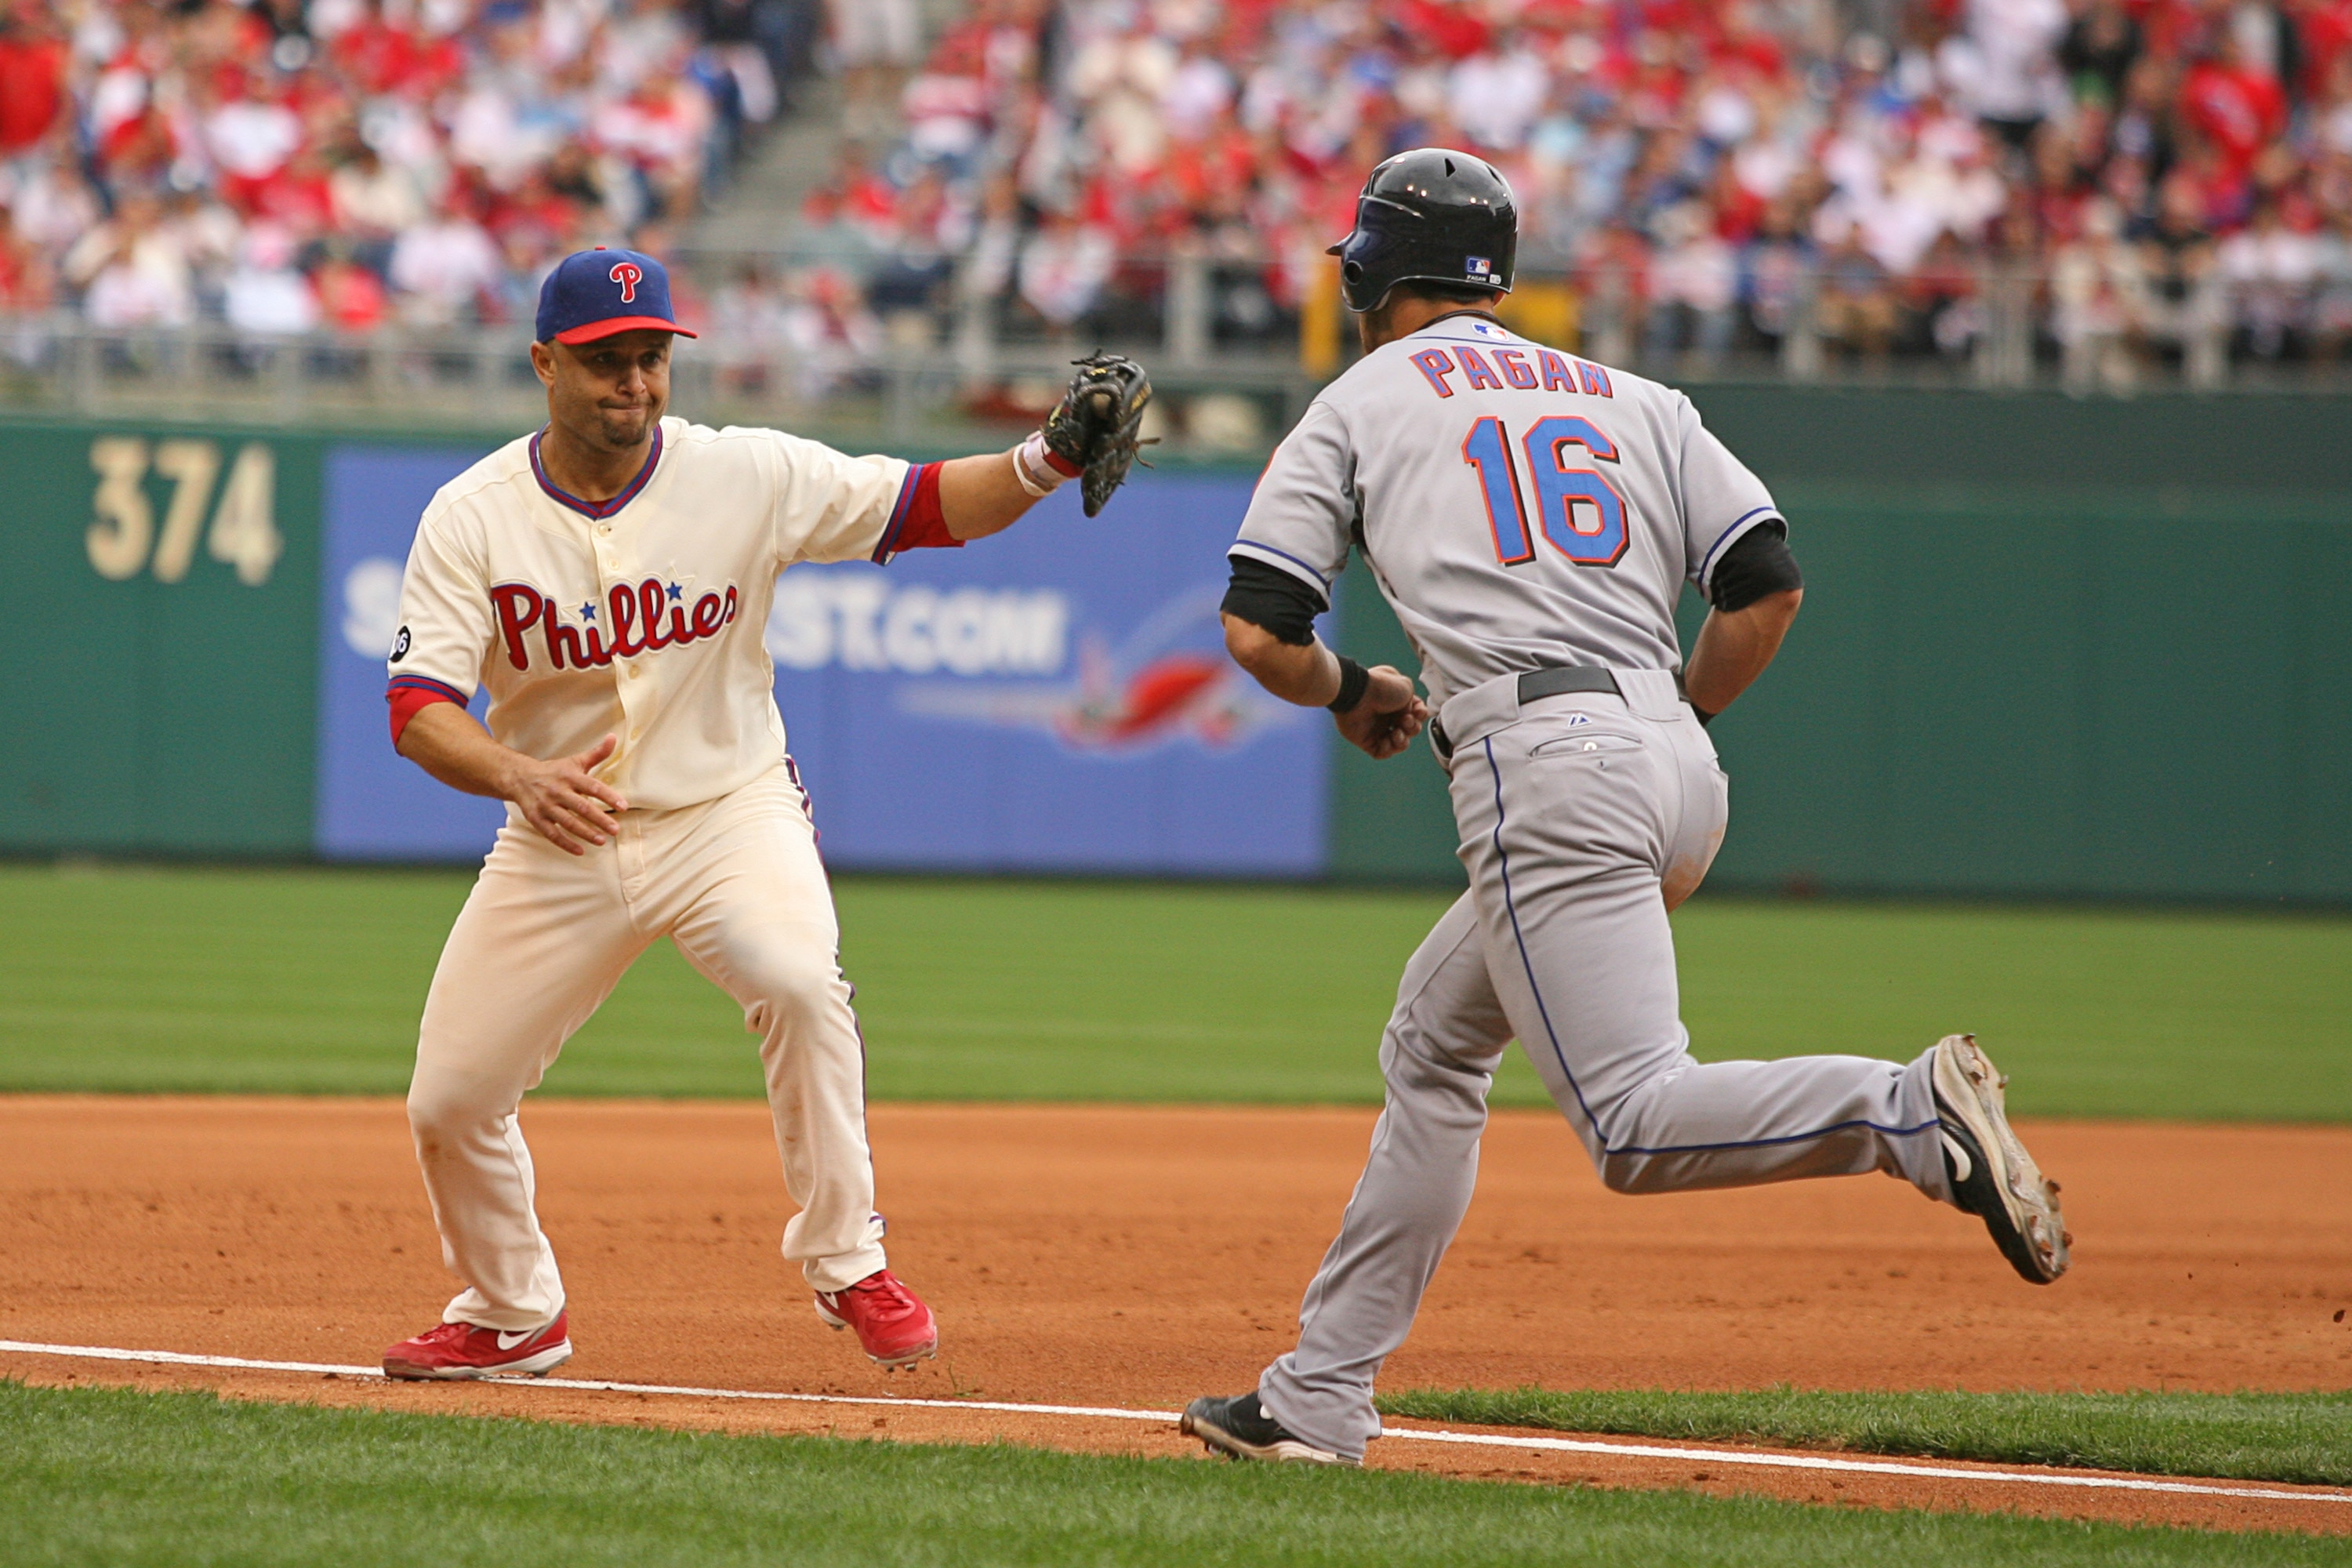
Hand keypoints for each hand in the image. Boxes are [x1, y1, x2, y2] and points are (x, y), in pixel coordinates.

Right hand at [506, 733, 629, 854]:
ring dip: (585, 833)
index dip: (608, 796)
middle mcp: (557, 791)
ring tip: (602, 841)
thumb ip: (597, 754)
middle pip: (581, 807)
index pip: (592, 786)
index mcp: (569, 776)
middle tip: (616, 829)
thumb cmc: (554, 771)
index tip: (624, 806)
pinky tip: (580, 851)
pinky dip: (565, 843)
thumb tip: (614, 737)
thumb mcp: (575, 761)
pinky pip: (551, 834)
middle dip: (599, 819)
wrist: (519, 777)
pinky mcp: (536, 819)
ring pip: (567, 822)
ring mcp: (546, 806)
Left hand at [1335, 665, 1428, 759]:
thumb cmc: (1382, 687)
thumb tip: (1408, 715)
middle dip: (1413, 728)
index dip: (1421, 715)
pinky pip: (1381, 753)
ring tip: (1396, 734)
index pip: (1415, 712)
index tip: (1418, 713)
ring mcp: (1376, 729)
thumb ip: (1413, 702)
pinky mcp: (1365, 740)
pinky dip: (1387, 749)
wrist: (1358, 694)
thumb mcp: (1406, 686)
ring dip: (1402, 742)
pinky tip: (1386, 740)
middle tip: (1405, 722)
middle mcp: (1387, 715)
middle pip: (1409, 730)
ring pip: (1398, 744)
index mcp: (1396, 701)